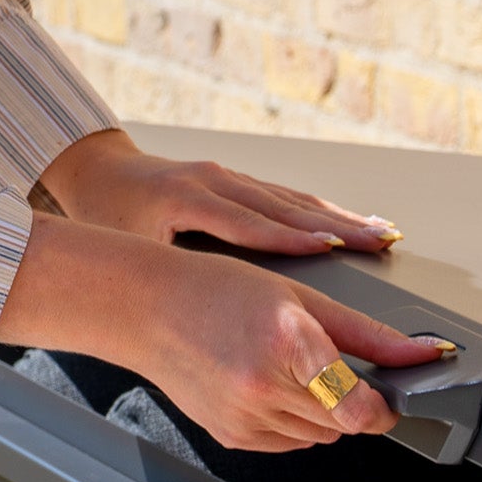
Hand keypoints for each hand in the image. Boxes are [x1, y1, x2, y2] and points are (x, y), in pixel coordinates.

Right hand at [0, 216, 449, 451]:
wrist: (144, 309)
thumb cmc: (218, 291)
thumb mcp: (301, 297)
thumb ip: (369, 335)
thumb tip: (424, 354)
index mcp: (289, 343)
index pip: (359, 407)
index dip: (383, 408)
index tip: (388, 396)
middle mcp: (265, 386)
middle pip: (346, 423)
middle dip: (355, 403)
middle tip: (334, 367)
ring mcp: (247, 418)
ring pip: (322, 436)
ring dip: (325, 411)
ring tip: (291, 369)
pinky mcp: (234, 437)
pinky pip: (291, 443)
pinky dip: (295, 421)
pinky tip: (268, 384)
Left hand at [38, 127, 401, 257]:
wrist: (97, 171)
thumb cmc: (109, 217)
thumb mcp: (132, 248)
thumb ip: (178, 271)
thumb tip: (219, 309)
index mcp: (187, 197)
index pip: (250, 221)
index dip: (294, 236)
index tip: (335, 247)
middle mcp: (216, 180)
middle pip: (288, 205)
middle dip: (341, 225)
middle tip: (382, 242)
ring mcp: (230, 177)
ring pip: (296, 199)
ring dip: (344, 218)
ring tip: (384, 234)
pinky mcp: (240, 182)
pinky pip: (289, 197)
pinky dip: (325, 211)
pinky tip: (355, 223)